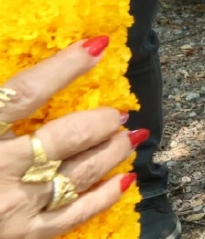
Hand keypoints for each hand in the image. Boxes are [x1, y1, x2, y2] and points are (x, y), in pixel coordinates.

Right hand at [0, 41, 138, 238]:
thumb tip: (23, 83)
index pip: (25, 93)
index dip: (64, 68)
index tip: (97, 47)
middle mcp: (0, 170)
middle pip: (66, 137)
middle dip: (100, 121)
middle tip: (119, 112)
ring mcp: (14, 207)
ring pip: (79, 173)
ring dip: (111, 152)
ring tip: (129, 136)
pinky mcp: (24, 235)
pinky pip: (74, 215)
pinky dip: (105, 196)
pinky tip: (125, 179)